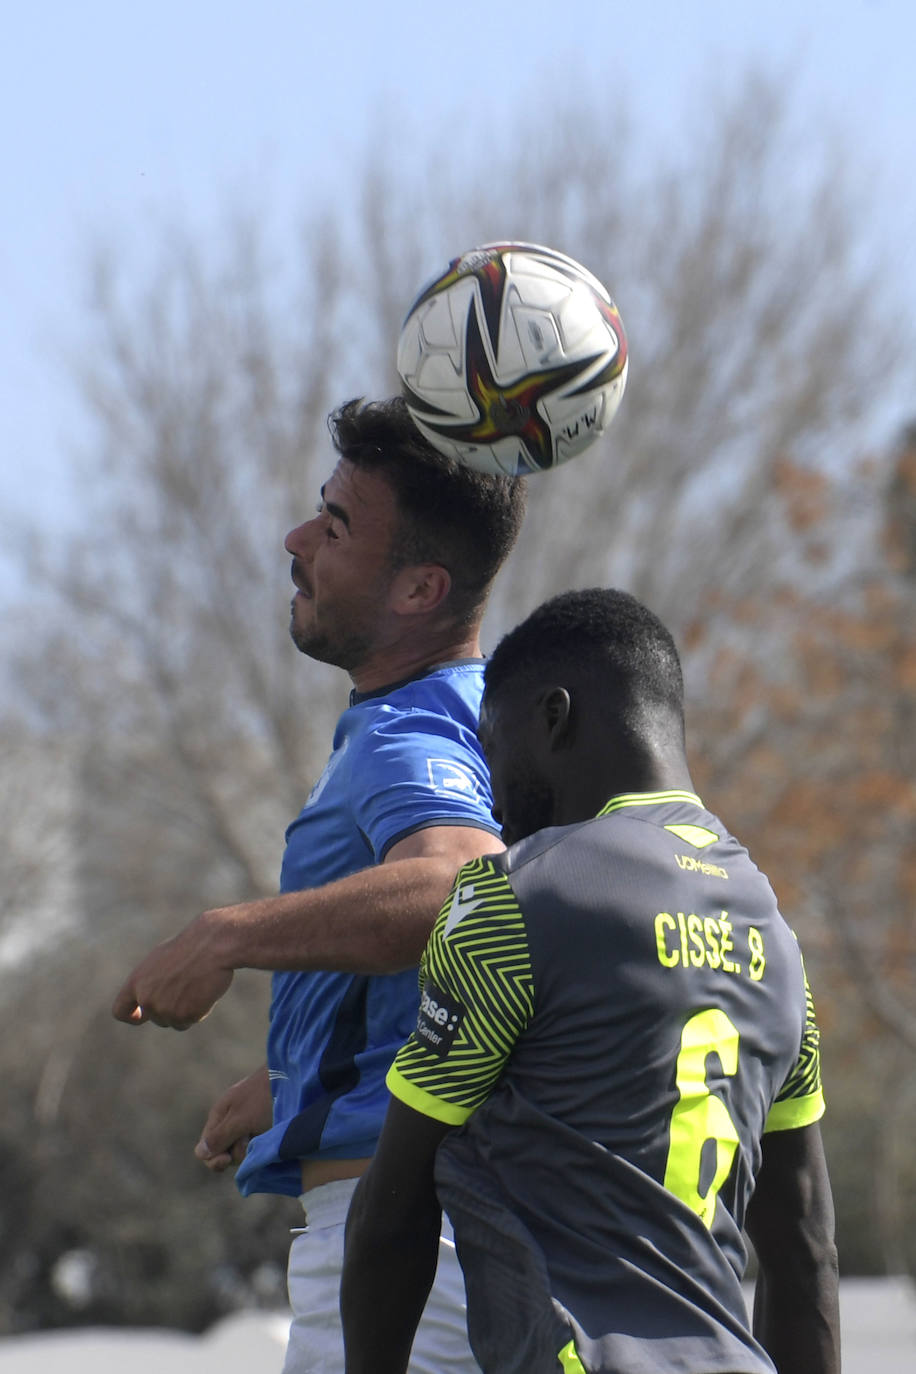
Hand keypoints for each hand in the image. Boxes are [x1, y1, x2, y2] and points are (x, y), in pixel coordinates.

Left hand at [111, 914, 233, 1029]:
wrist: (211, 945)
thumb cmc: (189, 948)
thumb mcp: (159, 961)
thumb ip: (148, 983)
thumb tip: (144, 1001)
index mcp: (136, 982)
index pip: (120, 1011)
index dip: (131, 1015)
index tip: (140, 1015)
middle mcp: (146, 999)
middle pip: (155, 1018)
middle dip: (169, 1009)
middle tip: (186, 987)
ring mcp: (164, 1009)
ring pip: (173, 1022)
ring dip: (184, 1011)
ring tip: (195, 986)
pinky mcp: (184, 1015)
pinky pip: (189, 1022)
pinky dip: (197, 1011)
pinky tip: (203, 992)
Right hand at [194, 1066, 272, 1171]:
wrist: (292, 1077)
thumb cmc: (264, 1097)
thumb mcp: (240, 1119)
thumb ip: (220, 1137)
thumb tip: (199, 1153)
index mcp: (219, 1117)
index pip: (204, 1150)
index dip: (214, 1160)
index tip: (227, 1158)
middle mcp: (230, 1122)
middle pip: (223, 1154)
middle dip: (236, 1153)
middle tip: (250, 1139)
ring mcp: (247, 1125)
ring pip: (241, 1151)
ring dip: (251, 1148)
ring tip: (263, 1132)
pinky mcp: (262, 1127)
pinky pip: (254, 1146)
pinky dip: (260, 1144)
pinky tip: (269, 1135)